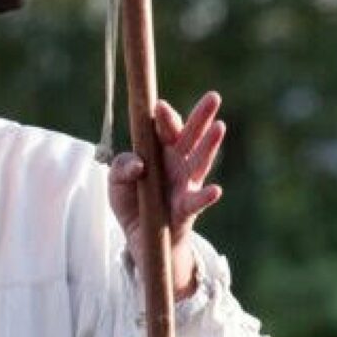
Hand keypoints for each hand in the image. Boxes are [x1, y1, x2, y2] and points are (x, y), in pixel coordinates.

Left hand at [108, 91, 225, 299]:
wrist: (140, 239)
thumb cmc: (132, 202)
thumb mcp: (116, 182)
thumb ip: (121, 167)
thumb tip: (138, 165)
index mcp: (161, 151)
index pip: (165, 130)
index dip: (164, 118)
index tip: (159, 108)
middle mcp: (178, 164)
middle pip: (190, 137)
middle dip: (200, 117)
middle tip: (213, 98)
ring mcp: (185, 185)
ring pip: (198, 162)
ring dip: (209, 145)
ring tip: (220, 127)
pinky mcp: (186, 210)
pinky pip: (196, 203)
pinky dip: (205, 197)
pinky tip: (215, 190)